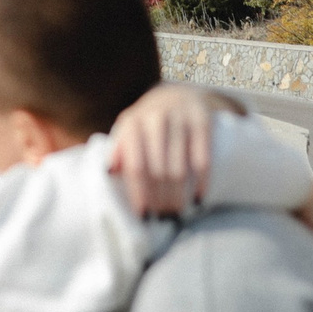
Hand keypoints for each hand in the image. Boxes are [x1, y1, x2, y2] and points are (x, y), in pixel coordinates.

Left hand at [108, 85, 238, 215]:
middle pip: (158, 172)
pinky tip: (198, 199)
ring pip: (179, 169)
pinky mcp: (203, 121)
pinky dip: (202, 183)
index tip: (144, 215)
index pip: (136, 166)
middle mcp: (155, 119)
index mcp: (132, 124)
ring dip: (178, 197)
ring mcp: (180, 119)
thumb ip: (117, 150)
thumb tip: (109, 174)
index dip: (140, 193)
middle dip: (160, 200)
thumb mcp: (127, 131)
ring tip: (176, 212)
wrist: (176, 94)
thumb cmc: (147, 124)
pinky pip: (203, 159)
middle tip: (162, 216)